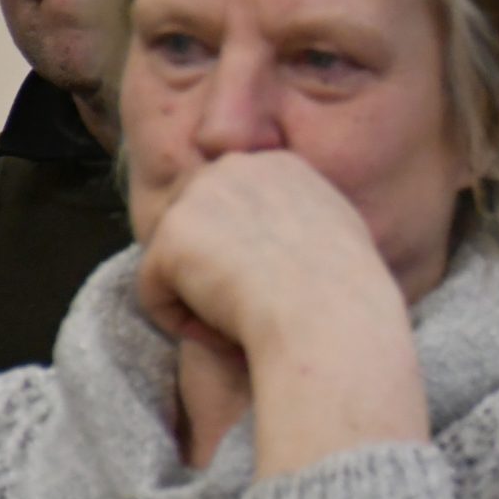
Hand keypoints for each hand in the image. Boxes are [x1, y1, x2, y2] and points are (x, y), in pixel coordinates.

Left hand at [136, 152, 427, 476]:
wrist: (329, 317)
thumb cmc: (345, 294)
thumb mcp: (335, 232)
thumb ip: (297, 217)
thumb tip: (274, 233)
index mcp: (278, 164)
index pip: (229, 205)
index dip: (240, 254)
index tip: (274, 288)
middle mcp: (234, 167)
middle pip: (190, 225)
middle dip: (206, 270)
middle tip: (248, 310)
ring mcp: (197, 198)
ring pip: (171, 260)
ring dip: (194, 298)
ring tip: (239, 324)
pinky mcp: (168, 238)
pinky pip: (153, 294)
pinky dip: (180, 324)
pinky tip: (221, 334)